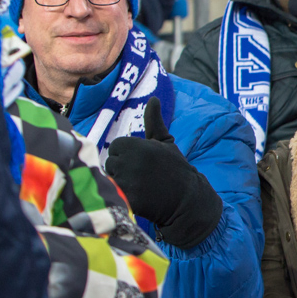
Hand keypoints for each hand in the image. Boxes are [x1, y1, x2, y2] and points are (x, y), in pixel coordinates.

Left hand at [105, 98, 222, 248]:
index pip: (116, 147)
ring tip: (139, 186)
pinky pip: (114, 194)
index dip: (127, 154)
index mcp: (137, 146)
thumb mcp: (166, 142)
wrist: (186, 198)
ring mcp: (128, 182)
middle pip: (111, 162)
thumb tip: (153, 98)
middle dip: (122, 168)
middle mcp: (130, 162)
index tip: (141, 162)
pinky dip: (122, 196)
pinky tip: (137, 197)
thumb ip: (154, 121)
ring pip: (110, 178)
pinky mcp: (127, 200)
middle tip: (142, 175)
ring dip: (120, 182)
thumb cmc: (175, 167)